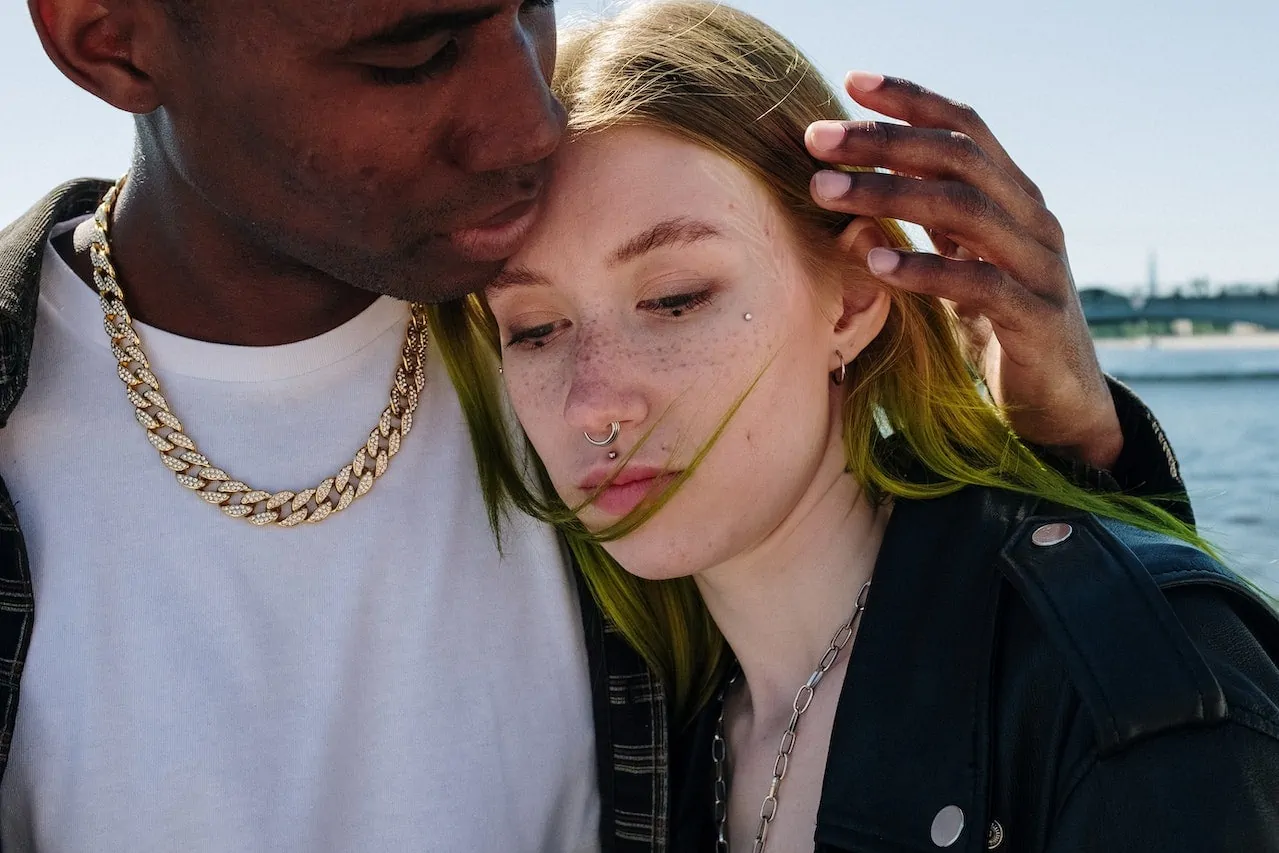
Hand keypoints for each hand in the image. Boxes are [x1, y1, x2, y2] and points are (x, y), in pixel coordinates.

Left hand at [805, 71, 1122, 469]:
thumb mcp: (958, 264)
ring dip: (889, 194)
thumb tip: (849, 191)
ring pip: (966, 209)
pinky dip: (924, 268)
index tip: (850, 80)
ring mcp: (1040, 265)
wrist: (1060, 402)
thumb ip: (924, 225)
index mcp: (1013, 197)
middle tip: (817, 139)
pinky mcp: (1036, 318)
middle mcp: (1032, 218)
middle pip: (958, 157)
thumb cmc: (998, 327)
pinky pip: (979, 283)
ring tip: (825, 193)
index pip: (965, 128)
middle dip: (883, 141)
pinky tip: (874, 262)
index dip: (911, 99)